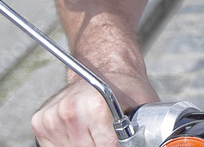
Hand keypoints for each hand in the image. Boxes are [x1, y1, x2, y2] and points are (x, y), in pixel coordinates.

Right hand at [32, 73, 155, 146]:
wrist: (105, 65)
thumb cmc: (127, 88)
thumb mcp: (145, 106)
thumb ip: (147, 130)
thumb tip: (164, 144)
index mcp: (94, 106)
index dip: (117, 145)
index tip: (121, 140)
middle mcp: (69, 111)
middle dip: (102, 145)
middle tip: (110, 136)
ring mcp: (51, 117)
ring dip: (85, 145)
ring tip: (97, 132)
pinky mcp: (39, 121)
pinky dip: (69, 144)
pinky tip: (81, 132)